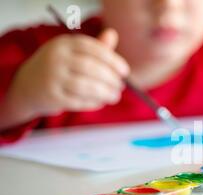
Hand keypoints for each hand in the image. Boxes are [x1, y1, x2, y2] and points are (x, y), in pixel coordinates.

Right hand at [7, 28, 128, 117]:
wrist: (28, 85)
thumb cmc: (60, 67)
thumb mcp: (73, 53)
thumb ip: (95, 47)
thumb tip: (113, 34)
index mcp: (63, 44)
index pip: (92, 48)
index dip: (112, 60)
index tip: (125, 71)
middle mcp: (55, 58)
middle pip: (90, 67)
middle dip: (110, 79)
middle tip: (121, 86)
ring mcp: (52, 78)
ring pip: (85, 87)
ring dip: (104, 93)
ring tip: (115, 96)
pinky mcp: (51, 96)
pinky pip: (78, 101)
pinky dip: (93, 103)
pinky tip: (101, 102)